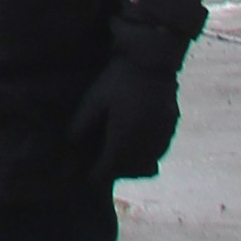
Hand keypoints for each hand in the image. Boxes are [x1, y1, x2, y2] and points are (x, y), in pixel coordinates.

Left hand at [71, 45, 181, 178]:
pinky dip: (145, 155)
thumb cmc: (118, 81)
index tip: (86, 175)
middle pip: (125, 171)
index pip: (105, 171)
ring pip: (144, 166)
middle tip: (99, 165)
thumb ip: (81, 124)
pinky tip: (137, 144)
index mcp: (122, 143)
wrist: (152, 65)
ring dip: (130, 165)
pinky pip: (156, 154)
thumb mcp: (94, 101)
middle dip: (112, 170)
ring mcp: (160, 142)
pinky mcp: (170, 133)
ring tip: (118, 156)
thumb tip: (70, 143)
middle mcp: (143, 149)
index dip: (94, 175)